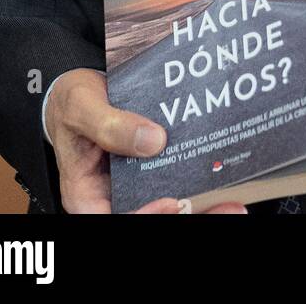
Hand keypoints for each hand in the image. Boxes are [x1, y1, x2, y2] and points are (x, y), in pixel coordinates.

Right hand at [45, 68, 246, 214]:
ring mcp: (135, 184)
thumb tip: (153, 141)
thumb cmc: (70, 101)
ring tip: (235, 204)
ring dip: (203, 205)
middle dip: (188, 214)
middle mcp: (113, 196)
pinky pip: (175, 180)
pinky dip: (199, 181)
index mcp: (86, 195)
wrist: (79, 88)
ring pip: (170, 204)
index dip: (146, 215)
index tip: (171, 202)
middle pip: (152, 213)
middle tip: (227, 208)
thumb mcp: (81, 108)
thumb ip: (109, 125)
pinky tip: (223, 176)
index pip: (115, 217)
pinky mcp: (152, 169)